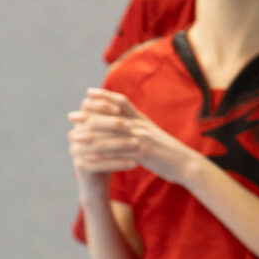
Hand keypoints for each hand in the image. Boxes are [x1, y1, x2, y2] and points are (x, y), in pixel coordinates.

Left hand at [68, 88, 198, 183]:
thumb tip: (127, 122)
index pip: (122, 102)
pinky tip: (87, 159)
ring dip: (89, 136)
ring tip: (73, 138)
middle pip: (111, 116)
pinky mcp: (143, 153)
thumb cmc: (169, 152)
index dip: (104, 96)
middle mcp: (141, 125)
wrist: (187, 164)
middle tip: (71, 116)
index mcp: (143, 120)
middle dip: (89, 115)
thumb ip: (140, 127)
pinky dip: (100, 156)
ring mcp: (142, 138)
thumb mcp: (154, 135)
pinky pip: (117, 154)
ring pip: (111, 134)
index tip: (87, 94)